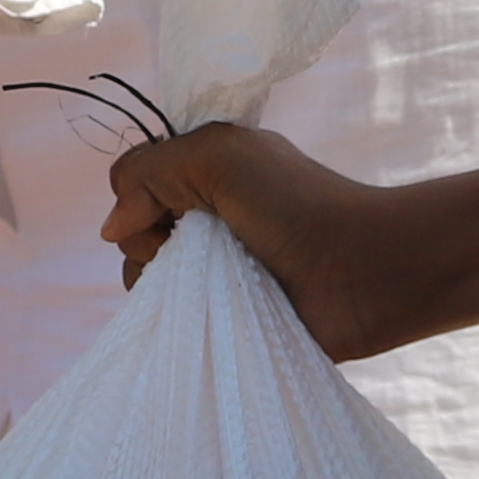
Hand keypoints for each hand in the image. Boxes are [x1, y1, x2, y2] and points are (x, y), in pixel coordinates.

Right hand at [100, 123, 446, 357]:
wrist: (366, 272)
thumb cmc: (299, 205)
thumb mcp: (217, 156)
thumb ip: (149, 173)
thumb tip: (113, 229)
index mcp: (205, 172)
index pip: (134, 182)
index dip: (140, 197)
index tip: (176, 210)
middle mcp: (206, 219)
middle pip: (133, 235)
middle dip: (148, 245)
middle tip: (198, 251)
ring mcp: (215, 272)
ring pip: (147, 282)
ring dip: (165, 286)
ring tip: (209, 291)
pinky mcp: (226, 319)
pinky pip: (174, 323)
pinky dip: (177, 322)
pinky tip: (202, 320)